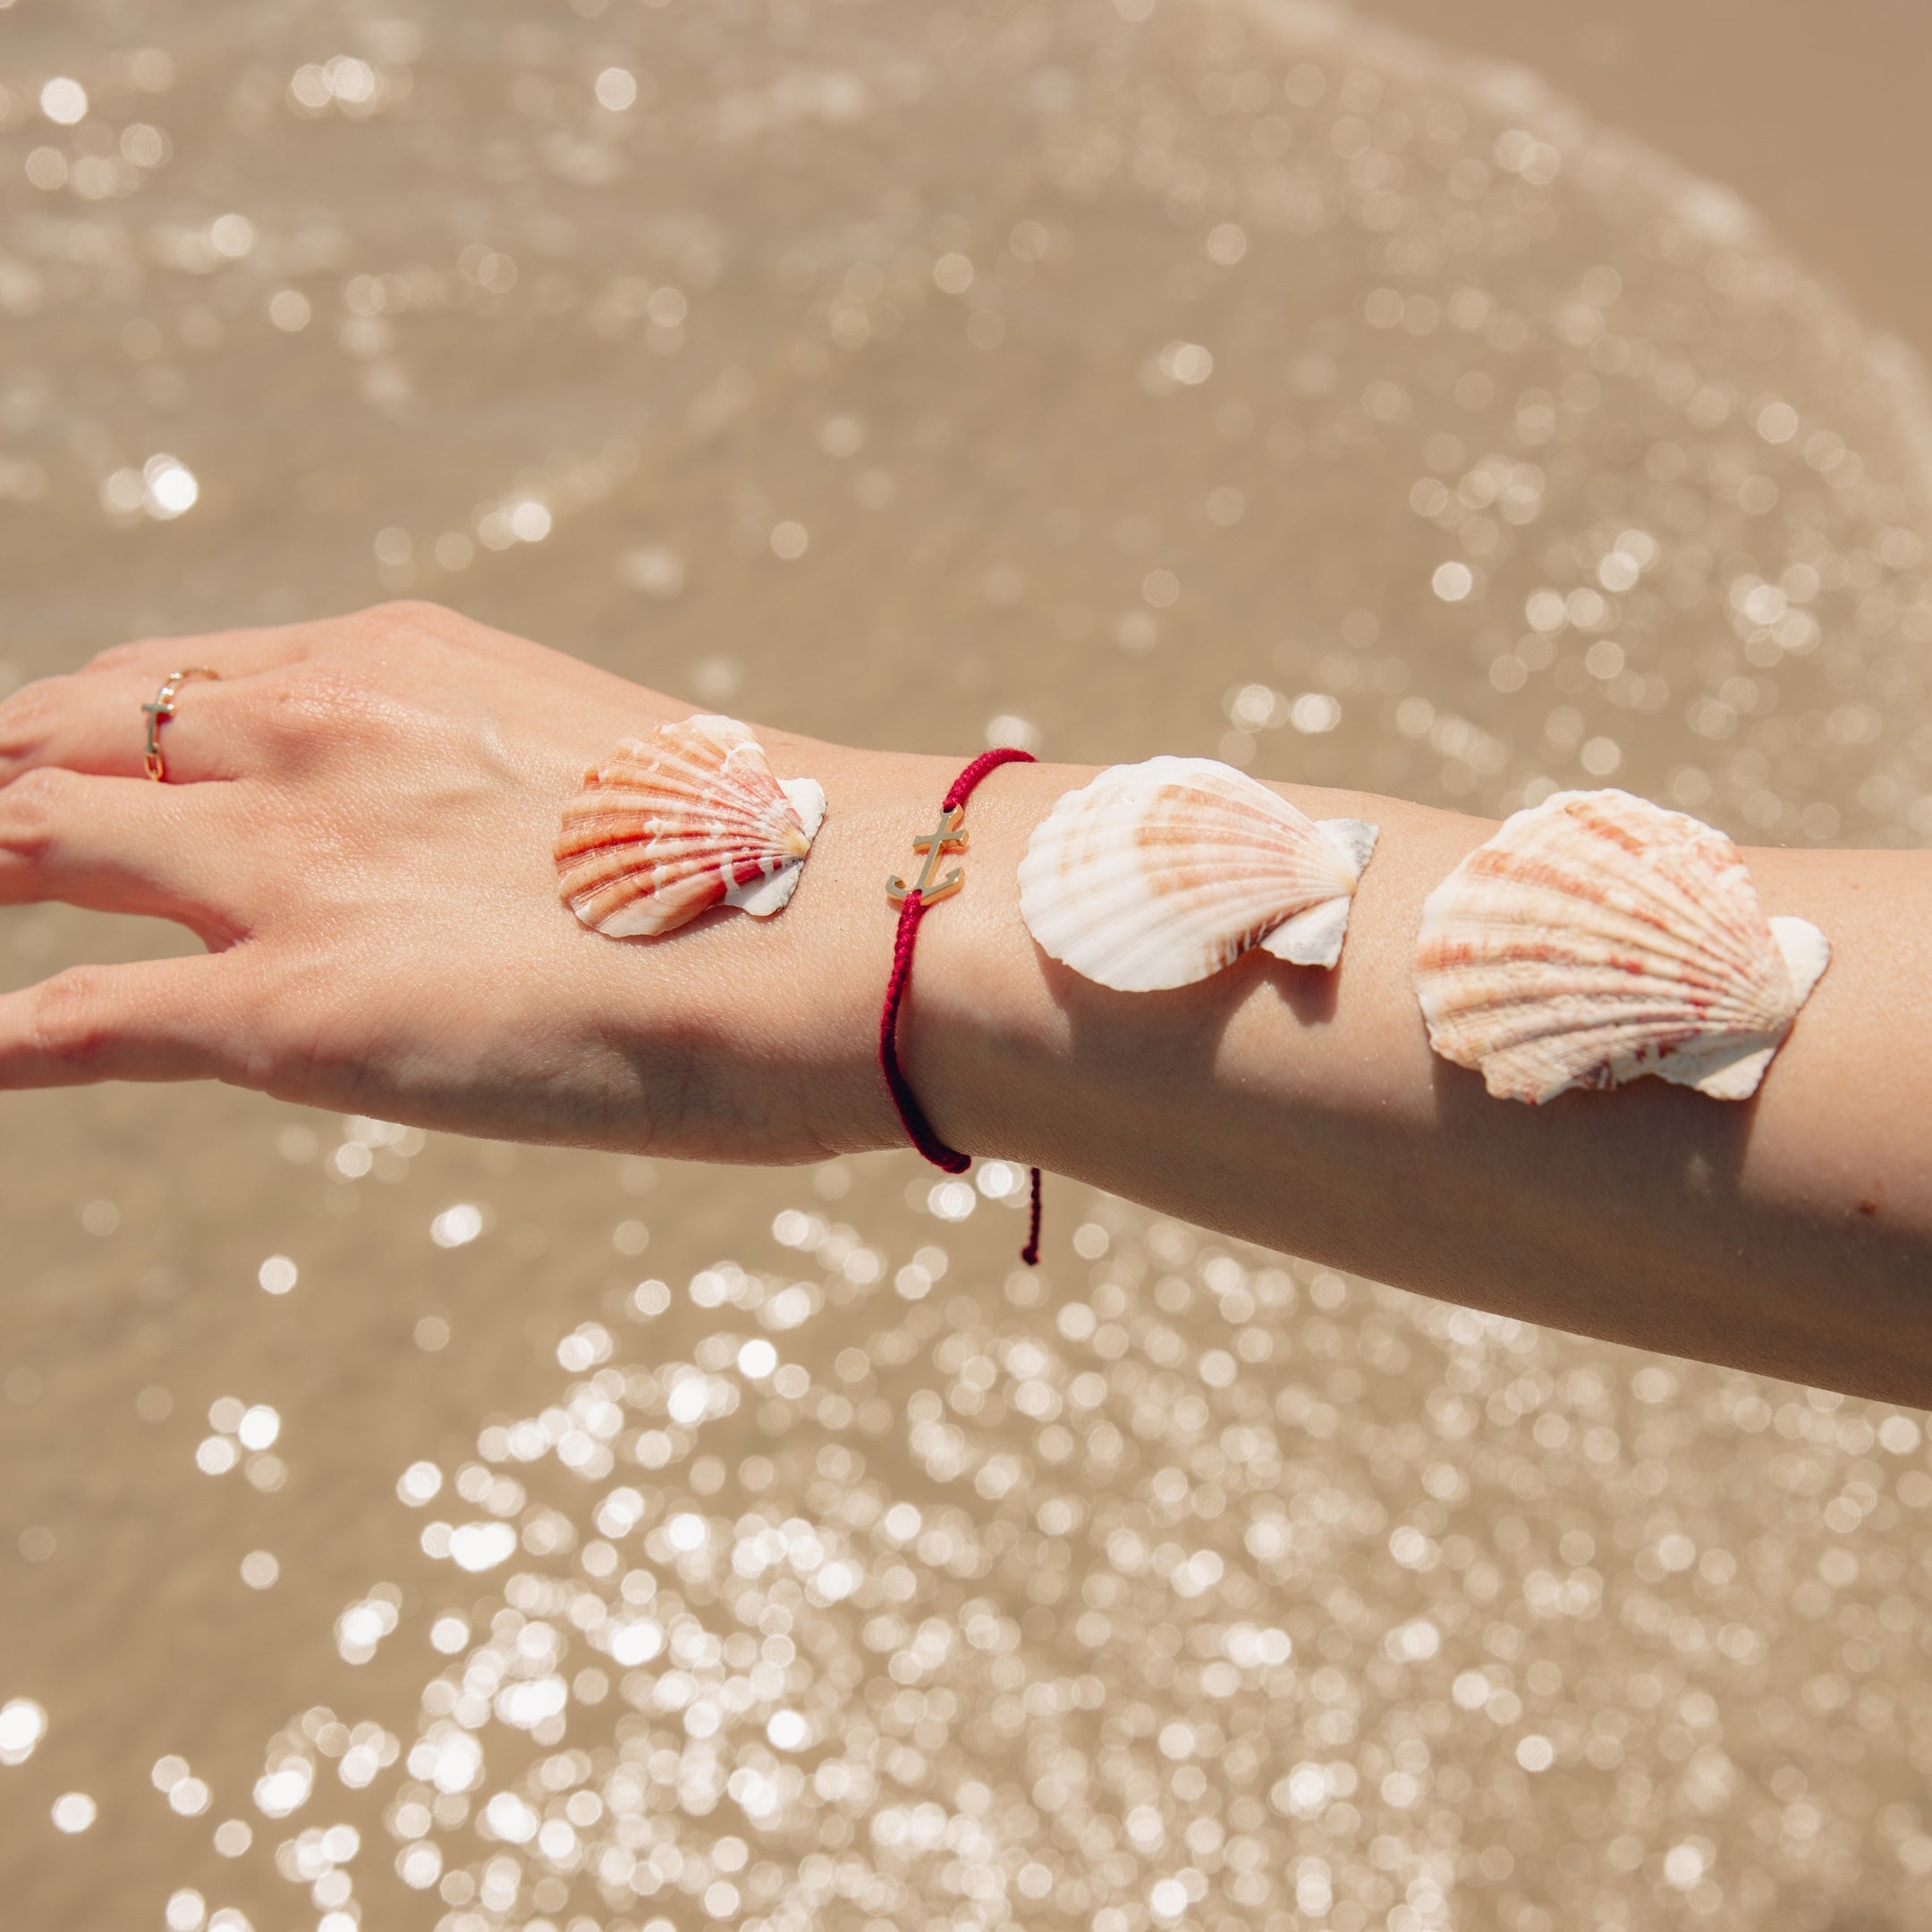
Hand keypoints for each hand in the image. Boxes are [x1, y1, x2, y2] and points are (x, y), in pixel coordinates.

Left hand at [0, 601, 913, 1160]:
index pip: (172, 680)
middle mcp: (314, 733)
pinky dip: (5, 1037)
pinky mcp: (293, 1011)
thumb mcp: (595, 772)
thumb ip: (504, 795)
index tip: (61, 780)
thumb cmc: (772, 866)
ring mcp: (290, 866)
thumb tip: (505, 862)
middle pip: (64, 737)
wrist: (848, 932)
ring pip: (29, 839)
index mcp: (393, 662)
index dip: (86, 734)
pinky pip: (77, 1019)